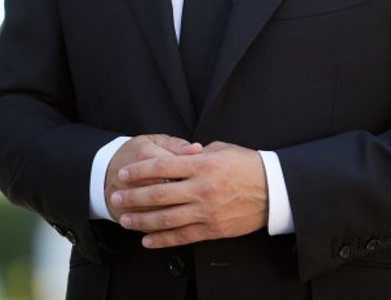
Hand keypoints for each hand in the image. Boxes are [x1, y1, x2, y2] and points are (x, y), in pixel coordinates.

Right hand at [105, 134, 202, 221]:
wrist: (104, 170)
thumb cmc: (136, 154)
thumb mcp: (154, 141)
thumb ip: (177, 145)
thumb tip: (198, 149)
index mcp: (145, 154)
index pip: (173, 165)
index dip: (193, 172)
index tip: (207, 177)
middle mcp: (136, 178)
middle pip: (166, 190)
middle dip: (187, 196)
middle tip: (203, 199)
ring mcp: (128, 198)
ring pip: (157, 211)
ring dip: (177, 216)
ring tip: (195, 215)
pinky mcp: (125, 214)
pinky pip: (147, 225)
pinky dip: (162, 230)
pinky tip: (178, 228)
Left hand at [112, 141, 267, 247]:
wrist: (274, 190)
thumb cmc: (248, 165)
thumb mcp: (222, 149)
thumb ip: (196, 154)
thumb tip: (176, 156)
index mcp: (202, 165)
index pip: (162, 166)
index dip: (140, 171)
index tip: (124, 174)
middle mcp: (202, 188)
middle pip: (159, 194)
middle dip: (133, 197)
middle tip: (116, 198)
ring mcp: (207, 211)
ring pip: (166, 218)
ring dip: (142, 220)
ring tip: (125, 220)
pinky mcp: (213, 229)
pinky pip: (182, 236)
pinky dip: (162, 240)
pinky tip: (147, 240)